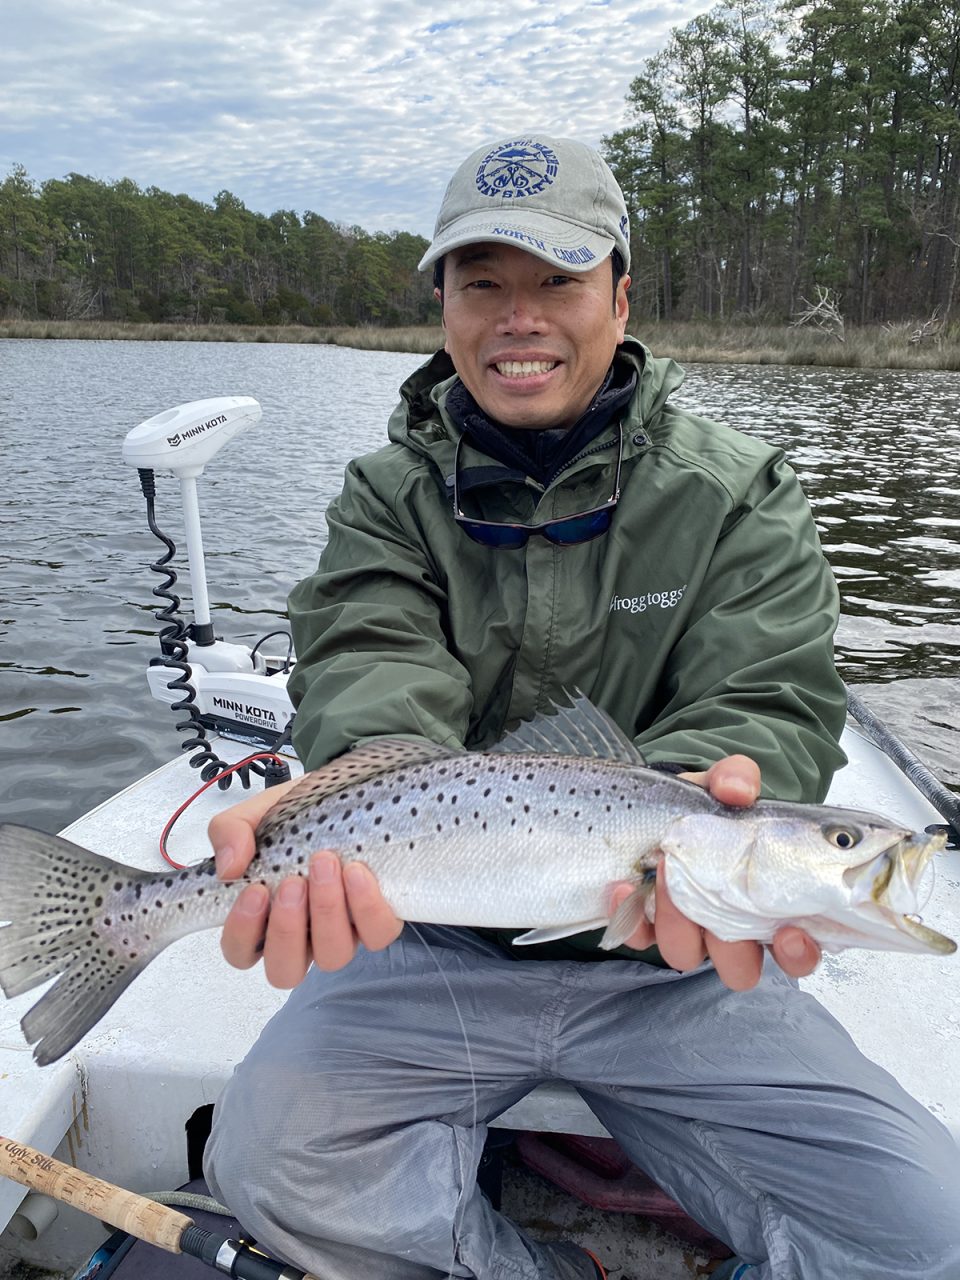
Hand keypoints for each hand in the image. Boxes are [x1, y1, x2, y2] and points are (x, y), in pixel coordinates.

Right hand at [209, 780, 402, 986]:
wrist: (349, 789)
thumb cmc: (299, 811)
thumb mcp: (256, 812)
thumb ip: (230, 832)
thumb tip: (228, 869)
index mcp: (263, 914)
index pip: (241, 952)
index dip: (244, 932)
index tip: (255, 889)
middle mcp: (302, 933)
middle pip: (285, 970)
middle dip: (287, 929)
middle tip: (293, 882)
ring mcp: (341, 931)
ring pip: (332, 956)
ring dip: (326, 912)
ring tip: (325, 864)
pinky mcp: (377, 920)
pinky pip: (377, 933)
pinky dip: (366, 907)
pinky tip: (356, 872)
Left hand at [611, 754, 821, 989]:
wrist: (654, 805)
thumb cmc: (703, 807)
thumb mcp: (722, 786)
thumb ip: (736, 778)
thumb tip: (738, 789)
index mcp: (766, 906)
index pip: (797, 952)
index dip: (799, 954)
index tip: (791, 932)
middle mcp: (729, 930)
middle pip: (740, 967)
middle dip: (730, 944)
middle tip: (713, 892)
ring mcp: (684, 931)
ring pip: (686, 955)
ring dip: (678, 923)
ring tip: (667, 875)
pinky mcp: (642, 924)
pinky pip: (636, 938)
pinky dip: (630, 918)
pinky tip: (624, 886)